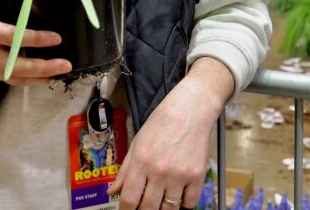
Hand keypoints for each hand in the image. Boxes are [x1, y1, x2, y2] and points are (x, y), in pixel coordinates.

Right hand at [0, 0, 71, 84]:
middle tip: (65, 64)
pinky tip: (45, 76)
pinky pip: (9, 80)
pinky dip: (27, 80)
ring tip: (60, 71)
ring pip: (13, 77)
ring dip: (38, 77)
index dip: (34, 39)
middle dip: (42, 67)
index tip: (56, 38)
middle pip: (15, 65)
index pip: (11, 37)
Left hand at [108, 58, 233, 209]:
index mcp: (141, 162)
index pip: (129, 199)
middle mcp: (160, 171)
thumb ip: (124, 170)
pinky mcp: (197, 176)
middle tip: (144, 206)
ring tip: (161, 200)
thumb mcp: (137, 143)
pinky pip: (190, 203)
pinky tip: (179, 195)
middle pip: (148, 208)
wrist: (191, 110)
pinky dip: (183, 204)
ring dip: (163, 209)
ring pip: (169, 209)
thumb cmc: (161, 123)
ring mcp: (180, 175)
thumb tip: (111, 192)